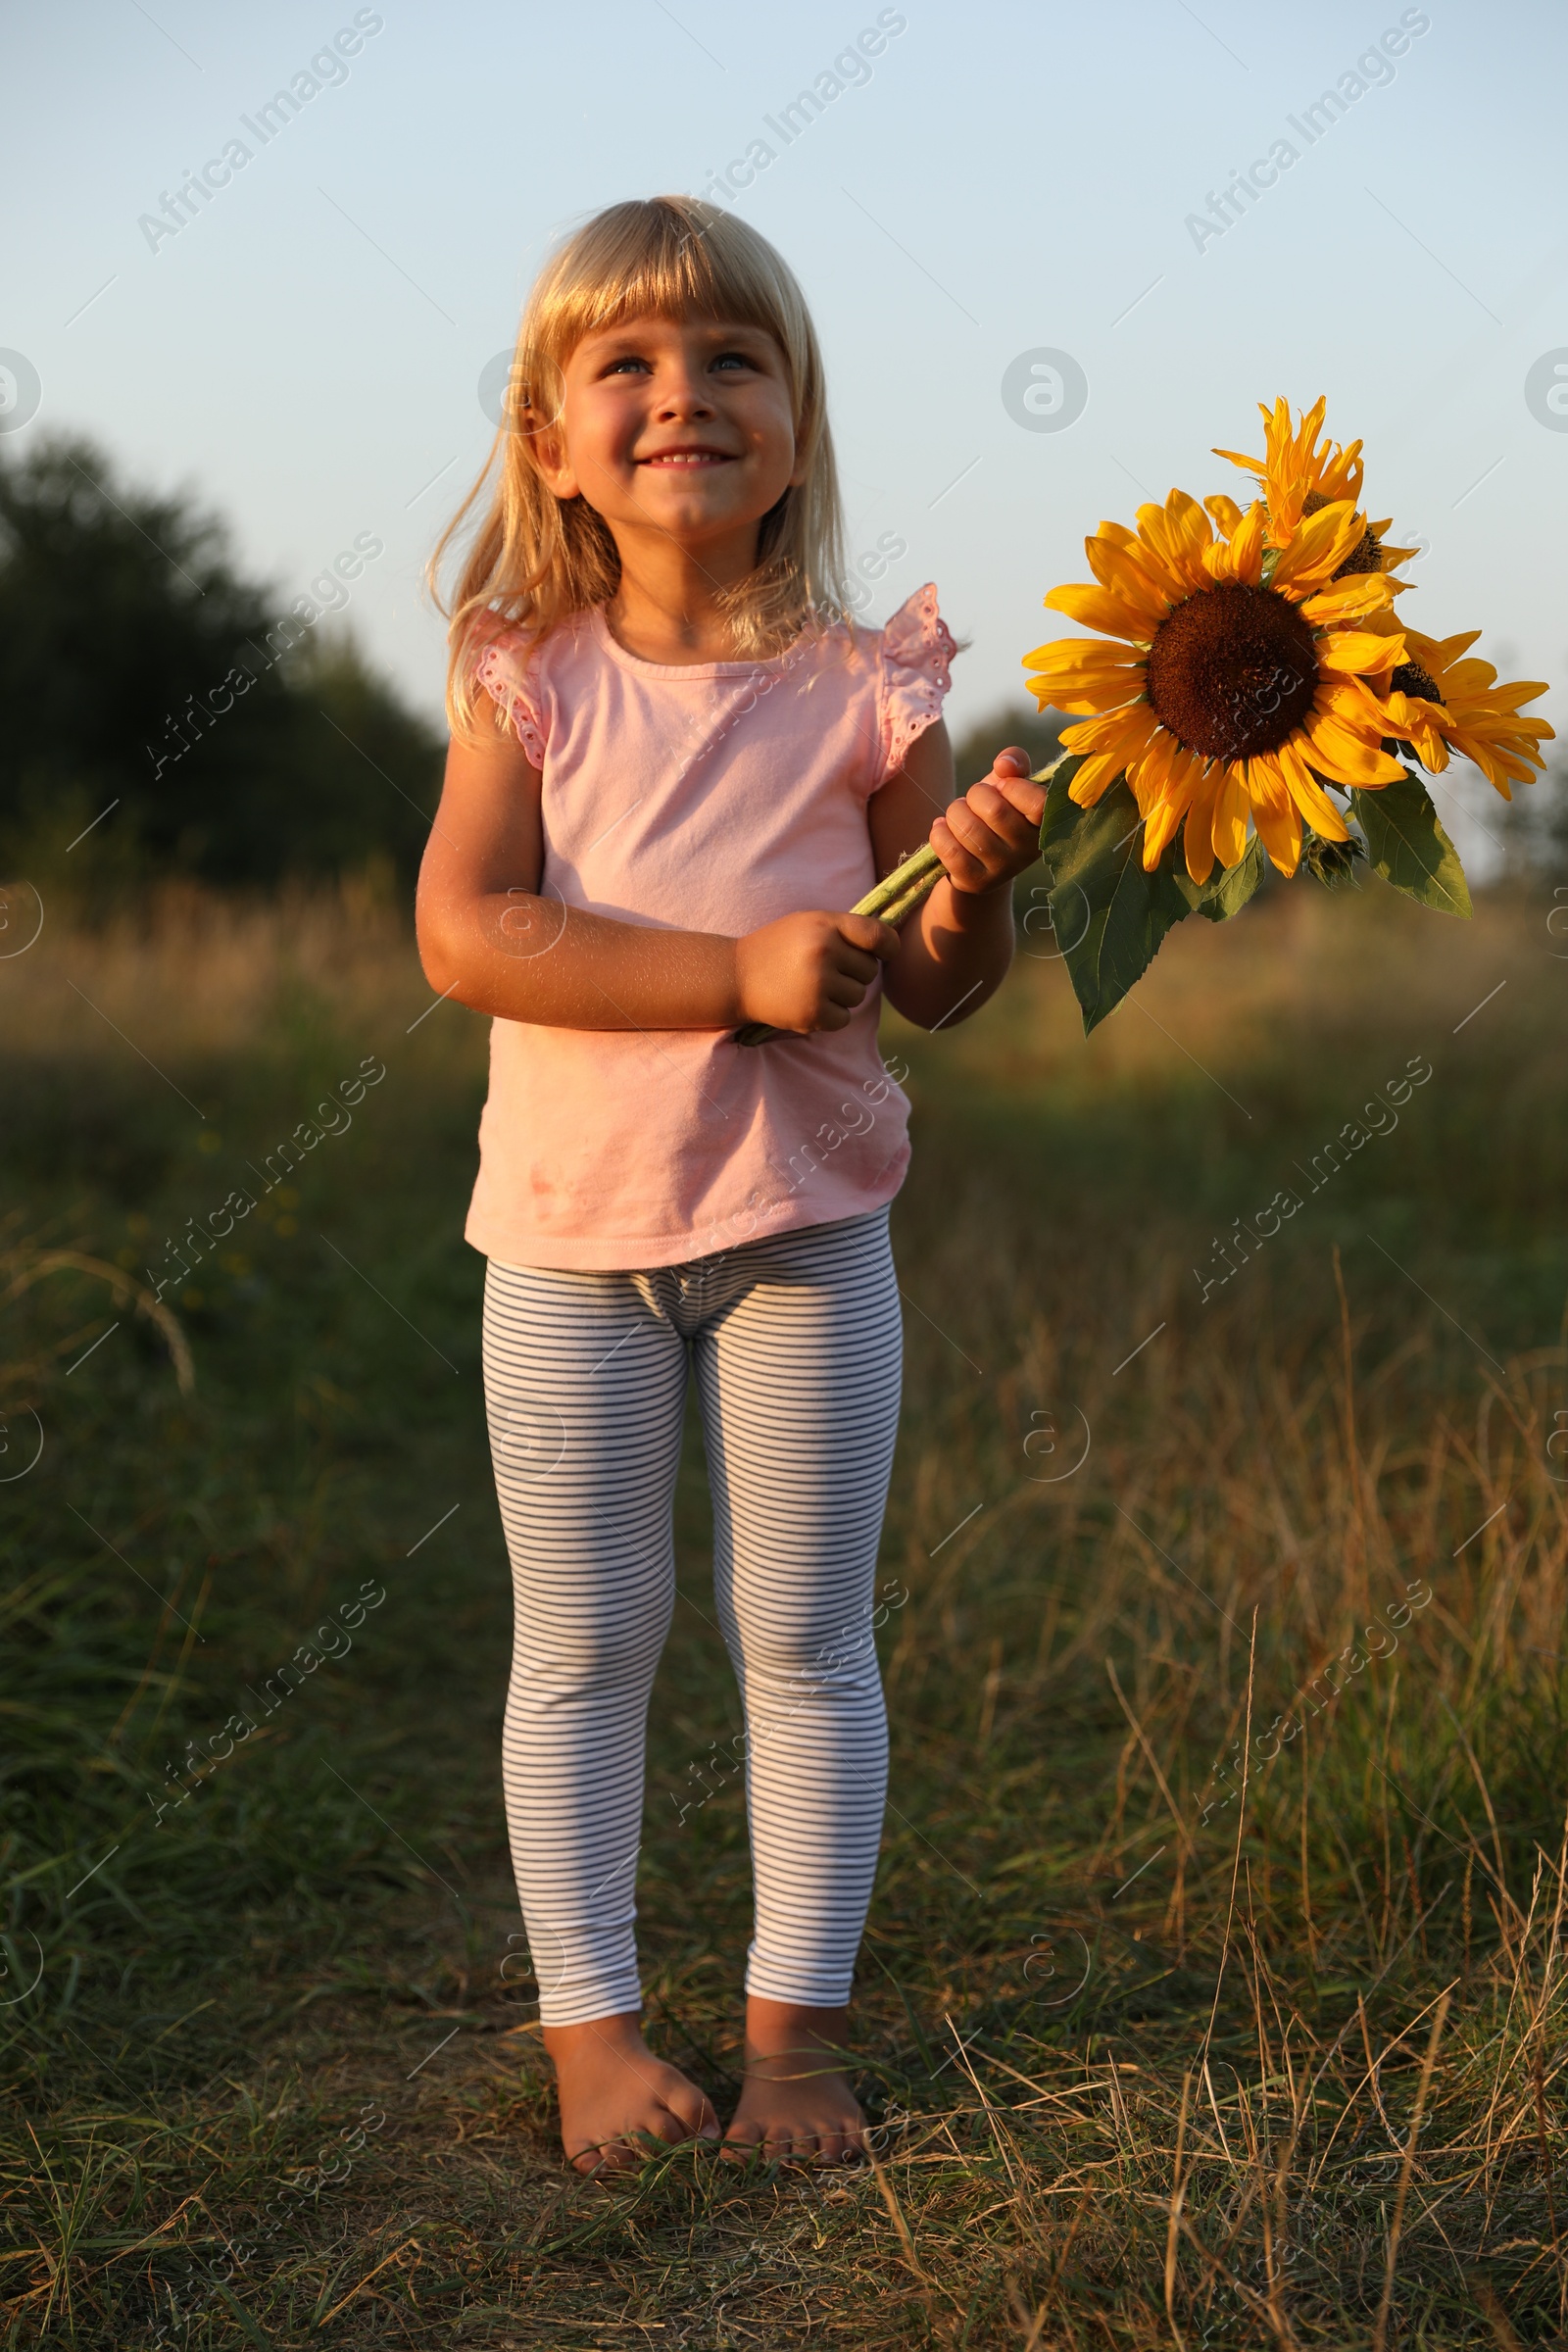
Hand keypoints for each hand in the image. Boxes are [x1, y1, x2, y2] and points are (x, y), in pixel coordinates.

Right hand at [734, 910, 896, 1034]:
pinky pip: (844, 1018)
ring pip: (858, 996)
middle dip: (854, 974)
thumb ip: (844, 930)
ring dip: (842, 996)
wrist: (735, 976)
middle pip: (870, 971)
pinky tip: (809, 1004)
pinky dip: (831, 1016)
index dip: (889, 946)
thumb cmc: (777, 947)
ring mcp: (818, 983)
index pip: (877, 934)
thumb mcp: (808, 924)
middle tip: (826, 972)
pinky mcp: (812, 1012)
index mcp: (825, 925)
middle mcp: (824, 951)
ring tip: (813, 987)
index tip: (887, 953)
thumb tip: (889, 946)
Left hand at [929, 748, 1045, 895]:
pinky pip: (949, 849)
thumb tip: (1005, 764)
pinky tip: (943, 829)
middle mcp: (1029, 850)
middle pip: (994, 810)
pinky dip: (939, 832)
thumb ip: (1015, 764)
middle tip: (974, 800)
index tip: (1003, 786)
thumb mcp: (1010, 784)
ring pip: (967, 828)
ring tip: (959, 816)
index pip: (1037, 802)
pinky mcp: (977, 882)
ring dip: (955, 813)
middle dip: (975, 795)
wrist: (979, 857)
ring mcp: (1003, 870)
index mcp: (1046, 823)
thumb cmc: (998, 811)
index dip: (1012, 786)